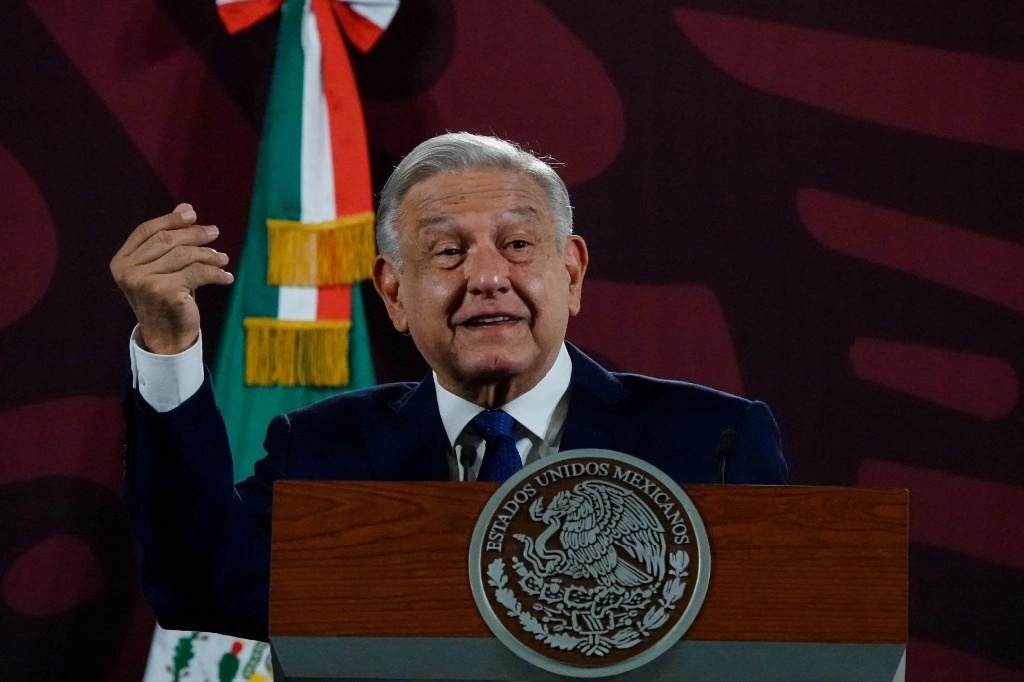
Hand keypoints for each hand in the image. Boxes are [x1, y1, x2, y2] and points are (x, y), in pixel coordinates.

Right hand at [110, 203, 233, 353]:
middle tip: (215, 233)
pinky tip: (226, 277)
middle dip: (194, 235)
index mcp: (122, 262)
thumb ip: (171, 239)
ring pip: (184, 255)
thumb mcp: (166, 268)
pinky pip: (197, 272)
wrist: (167, 338)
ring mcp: (144, 282)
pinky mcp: (163, 292)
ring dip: (209, 255)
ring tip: (223, 259)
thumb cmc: (167, 299)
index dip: (170, 220)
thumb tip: (186, 208)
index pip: (146, 231)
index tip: (193, 215)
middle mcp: (128, 271)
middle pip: (167, 241)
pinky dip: (216, 273)